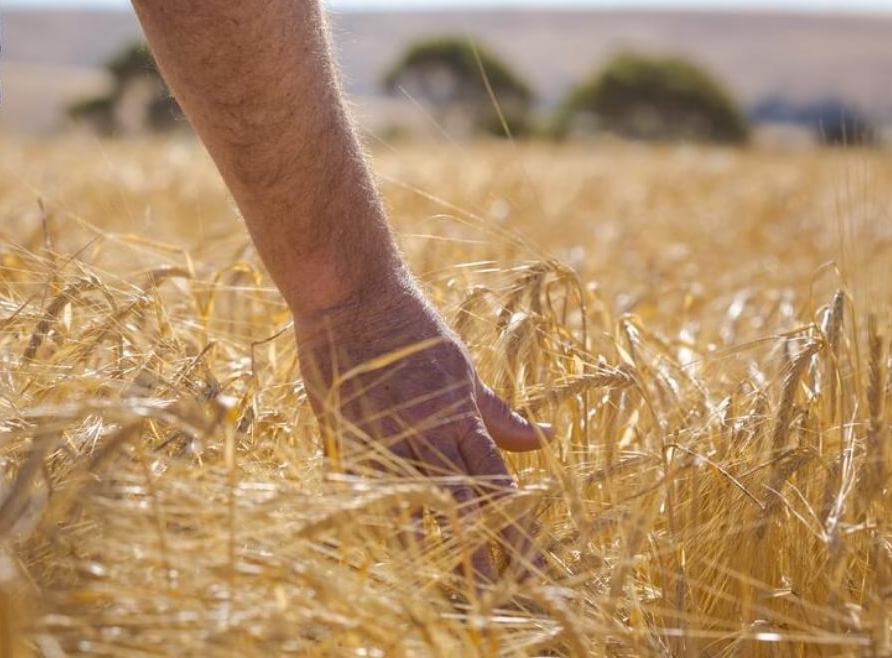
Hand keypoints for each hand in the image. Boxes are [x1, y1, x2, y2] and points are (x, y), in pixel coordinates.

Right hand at [292, 282, 548, 580]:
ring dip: (434, 551)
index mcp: (459, 416)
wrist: (352, 297)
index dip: (517, 525)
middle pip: (462, 505)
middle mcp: (426, 434)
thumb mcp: (463, 371)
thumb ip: (498, 414)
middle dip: (481, 552)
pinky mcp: (346, 440)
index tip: (533, 565)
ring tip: (451, 592)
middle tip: (499, 596)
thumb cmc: (411, 330)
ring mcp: (384, 439)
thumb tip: (545, 440)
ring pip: (415, 507)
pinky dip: (382, 525)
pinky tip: (394, 559)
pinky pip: (366, 493)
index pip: (497, 482)